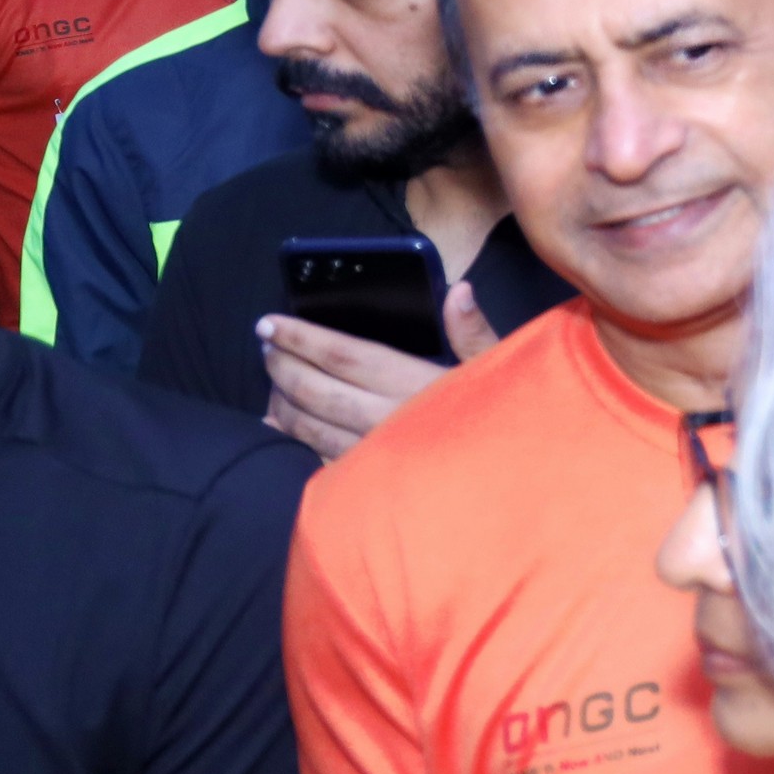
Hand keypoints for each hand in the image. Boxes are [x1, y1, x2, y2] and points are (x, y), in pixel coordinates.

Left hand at [260, 282, 496, 460]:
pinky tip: (276, 425)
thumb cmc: (505, 421)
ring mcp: (374, 455)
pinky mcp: (368, 482)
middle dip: (282, 364)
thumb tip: (458, 291)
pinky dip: (290, 438)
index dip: (302, 338)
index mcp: (416, 385)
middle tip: (265, 344)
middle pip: (317, 390)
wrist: (508, 481)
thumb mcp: (500, 370)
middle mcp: (388, 420)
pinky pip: (316, 456)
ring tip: (271, 377)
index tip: (270, 324)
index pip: (344, 356)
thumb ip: (473, 331)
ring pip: (310, 425)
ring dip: (281, 399)